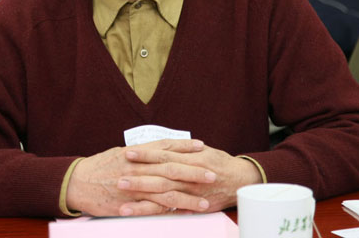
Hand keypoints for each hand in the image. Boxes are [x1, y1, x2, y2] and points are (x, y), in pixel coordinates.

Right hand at [66, 139, 213, 215]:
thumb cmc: (99, 166)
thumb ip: (141, 152)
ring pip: (167, 191)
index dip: (184, 146)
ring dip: (188, 196)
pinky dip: (171, 211)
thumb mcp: (120, 153)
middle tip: (212, 173)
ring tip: (206, 200)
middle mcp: (138, 167)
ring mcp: (135, 186)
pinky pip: (154, 208)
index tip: (201, 146)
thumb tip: (159, 150)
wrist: (77, 182)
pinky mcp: (130, 204)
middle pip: (171, 168)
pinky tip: (184, 213)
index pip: (165, 146)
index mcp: (136, 153)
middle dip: (193, 171)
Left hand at [118, 142, 262, 215]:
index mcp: (190, 158)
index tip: (128, 152)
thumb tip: (162, 145)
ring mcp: (191, 192)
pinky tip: (140, 214)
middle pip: (161, 175)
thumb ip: (182, 148)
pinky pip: (172, 210)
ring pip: (164, 195)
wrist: (240, 180)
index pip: (164, 155)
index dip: (146, 154)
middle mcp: (190, 175)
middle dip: (139, 176)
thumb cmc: (219, 162)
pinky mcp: (193, 205)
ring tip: (122, 199)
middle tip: (118, 176)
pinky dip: (155, 212)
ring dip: (143, 197)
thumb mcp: (202, 150)